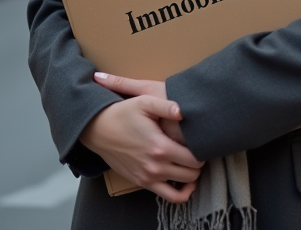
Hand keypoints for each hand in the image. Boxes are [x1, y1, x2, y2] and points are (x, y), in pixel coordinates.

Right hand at [81, 73, 202, 201]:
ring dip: (191, 176)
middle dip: (198, 162)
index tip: (201, 141)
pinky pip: (169, 197)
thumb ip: (166, 106)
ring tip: (190, 163)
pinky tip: (182, 181)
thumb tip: (184, 112)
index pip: (195, 158)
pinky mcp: (142, 182)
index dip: (203, 150)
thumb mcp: (144, 102)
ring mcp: (148, 177)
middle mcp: (156, 166)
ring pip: (184, 187)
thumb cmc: (122, 113)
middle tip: (197, 150)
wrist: (97, 129)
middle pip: (193, 173)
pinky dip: (180, 192)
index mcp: (160, 147)